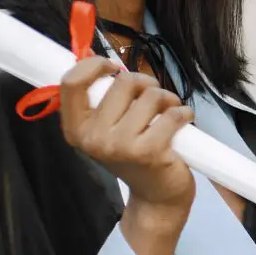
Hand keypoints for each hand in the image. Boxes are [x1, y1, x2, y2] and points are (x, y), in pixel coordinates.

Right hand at [56, 56, 192, 254]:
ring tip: (168, 115)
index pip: (72, 82)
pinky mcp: (150, 151)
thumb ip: (101, 98)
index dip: (95, 65)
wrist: (156, 198)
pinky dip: (184, 113)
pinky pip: (173, 112)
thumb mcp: (107, 129)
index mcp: (76, 129)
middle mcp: (93, 139)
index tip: (113, 66)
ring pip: (152, 95)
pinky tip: (182, 124)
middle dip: (145, 84)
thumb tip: (99, 57)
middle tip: (153, 101)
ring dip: (167, 99)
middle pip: (123, 82)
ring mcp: (121, 146)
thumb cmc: (134, 155)